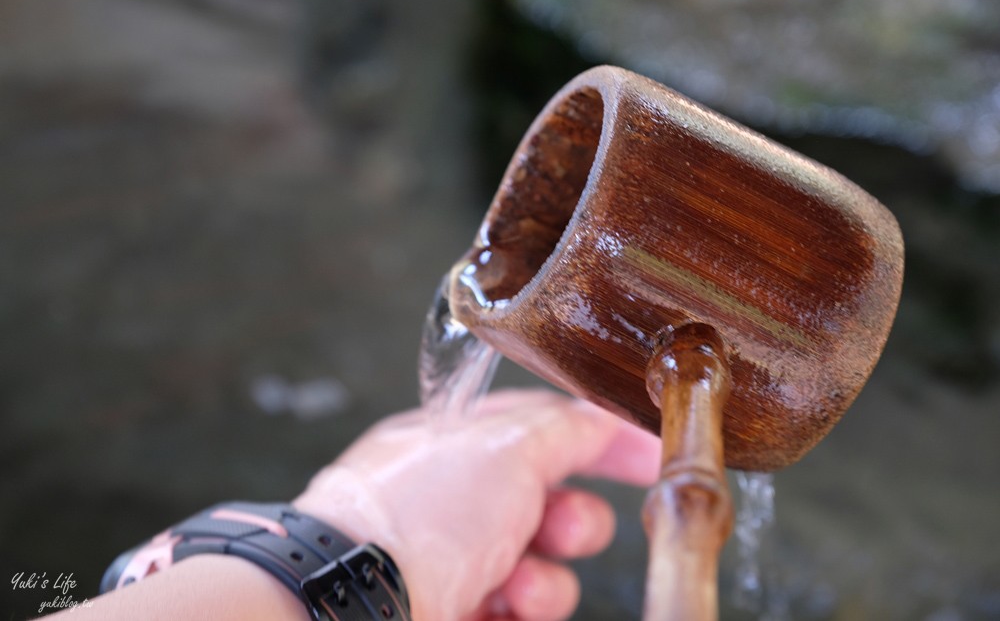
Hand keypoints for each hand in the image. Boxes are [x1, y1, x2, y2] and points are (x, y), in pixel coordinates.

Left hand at [294, 389, 660, 620]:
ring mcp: (453, 563)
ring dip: (546, 579)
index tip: (649, 455)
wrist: (357, 606)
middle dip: (572, 520)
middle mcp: (453, 500)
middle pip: (550, 503)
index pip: (542, 426)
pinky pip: (521, 611)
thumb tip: (604, 417)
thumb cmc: (413, 517)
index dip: (599, 437)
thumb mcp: (504, 446)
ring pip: (543, 567)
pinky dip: (522, 612)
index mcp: (455, 443)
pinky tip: (504, 610)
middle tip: (561, 529)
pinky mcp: (458, 612)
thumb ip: (565, 427)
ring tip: (520, 583)